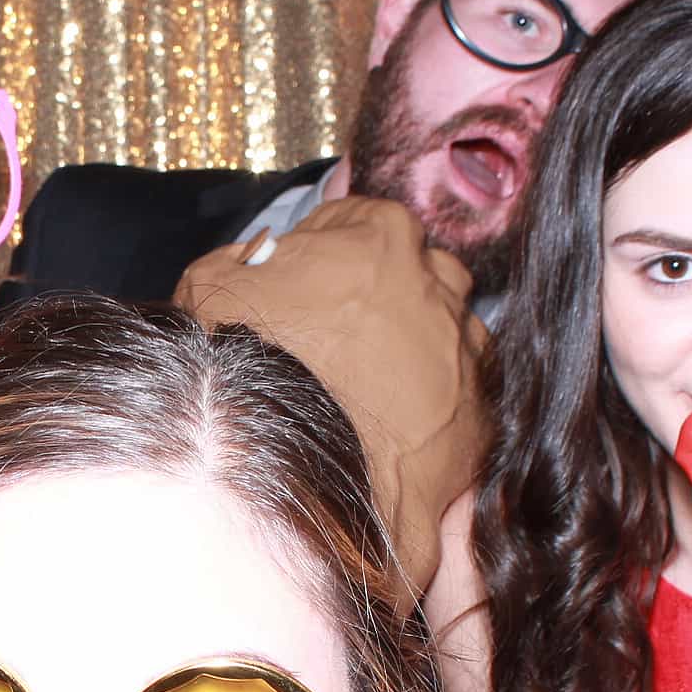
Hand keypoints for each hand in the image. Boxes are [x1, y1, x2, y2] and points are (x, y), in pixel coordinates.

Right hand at [172, 196, 482, 612]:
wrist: (306, 473)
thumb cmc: (261, 368)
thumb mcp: (211, 291)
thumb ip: (233, 259)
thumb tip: (251, 259)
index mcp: (384, 238)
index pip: (358, 219)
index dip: (321, 247)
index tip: (299, 280)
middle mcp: (440, 286)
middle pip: (414, 270)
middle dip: (380, 289)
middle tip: (333, 327)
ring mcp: (466, 351)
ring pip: (444, 329)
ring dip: (412, 343)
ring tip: (363, 381)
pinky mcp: (480, 415)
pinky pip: (460, 394)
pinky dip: (432, 402)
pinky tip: (390, 422)